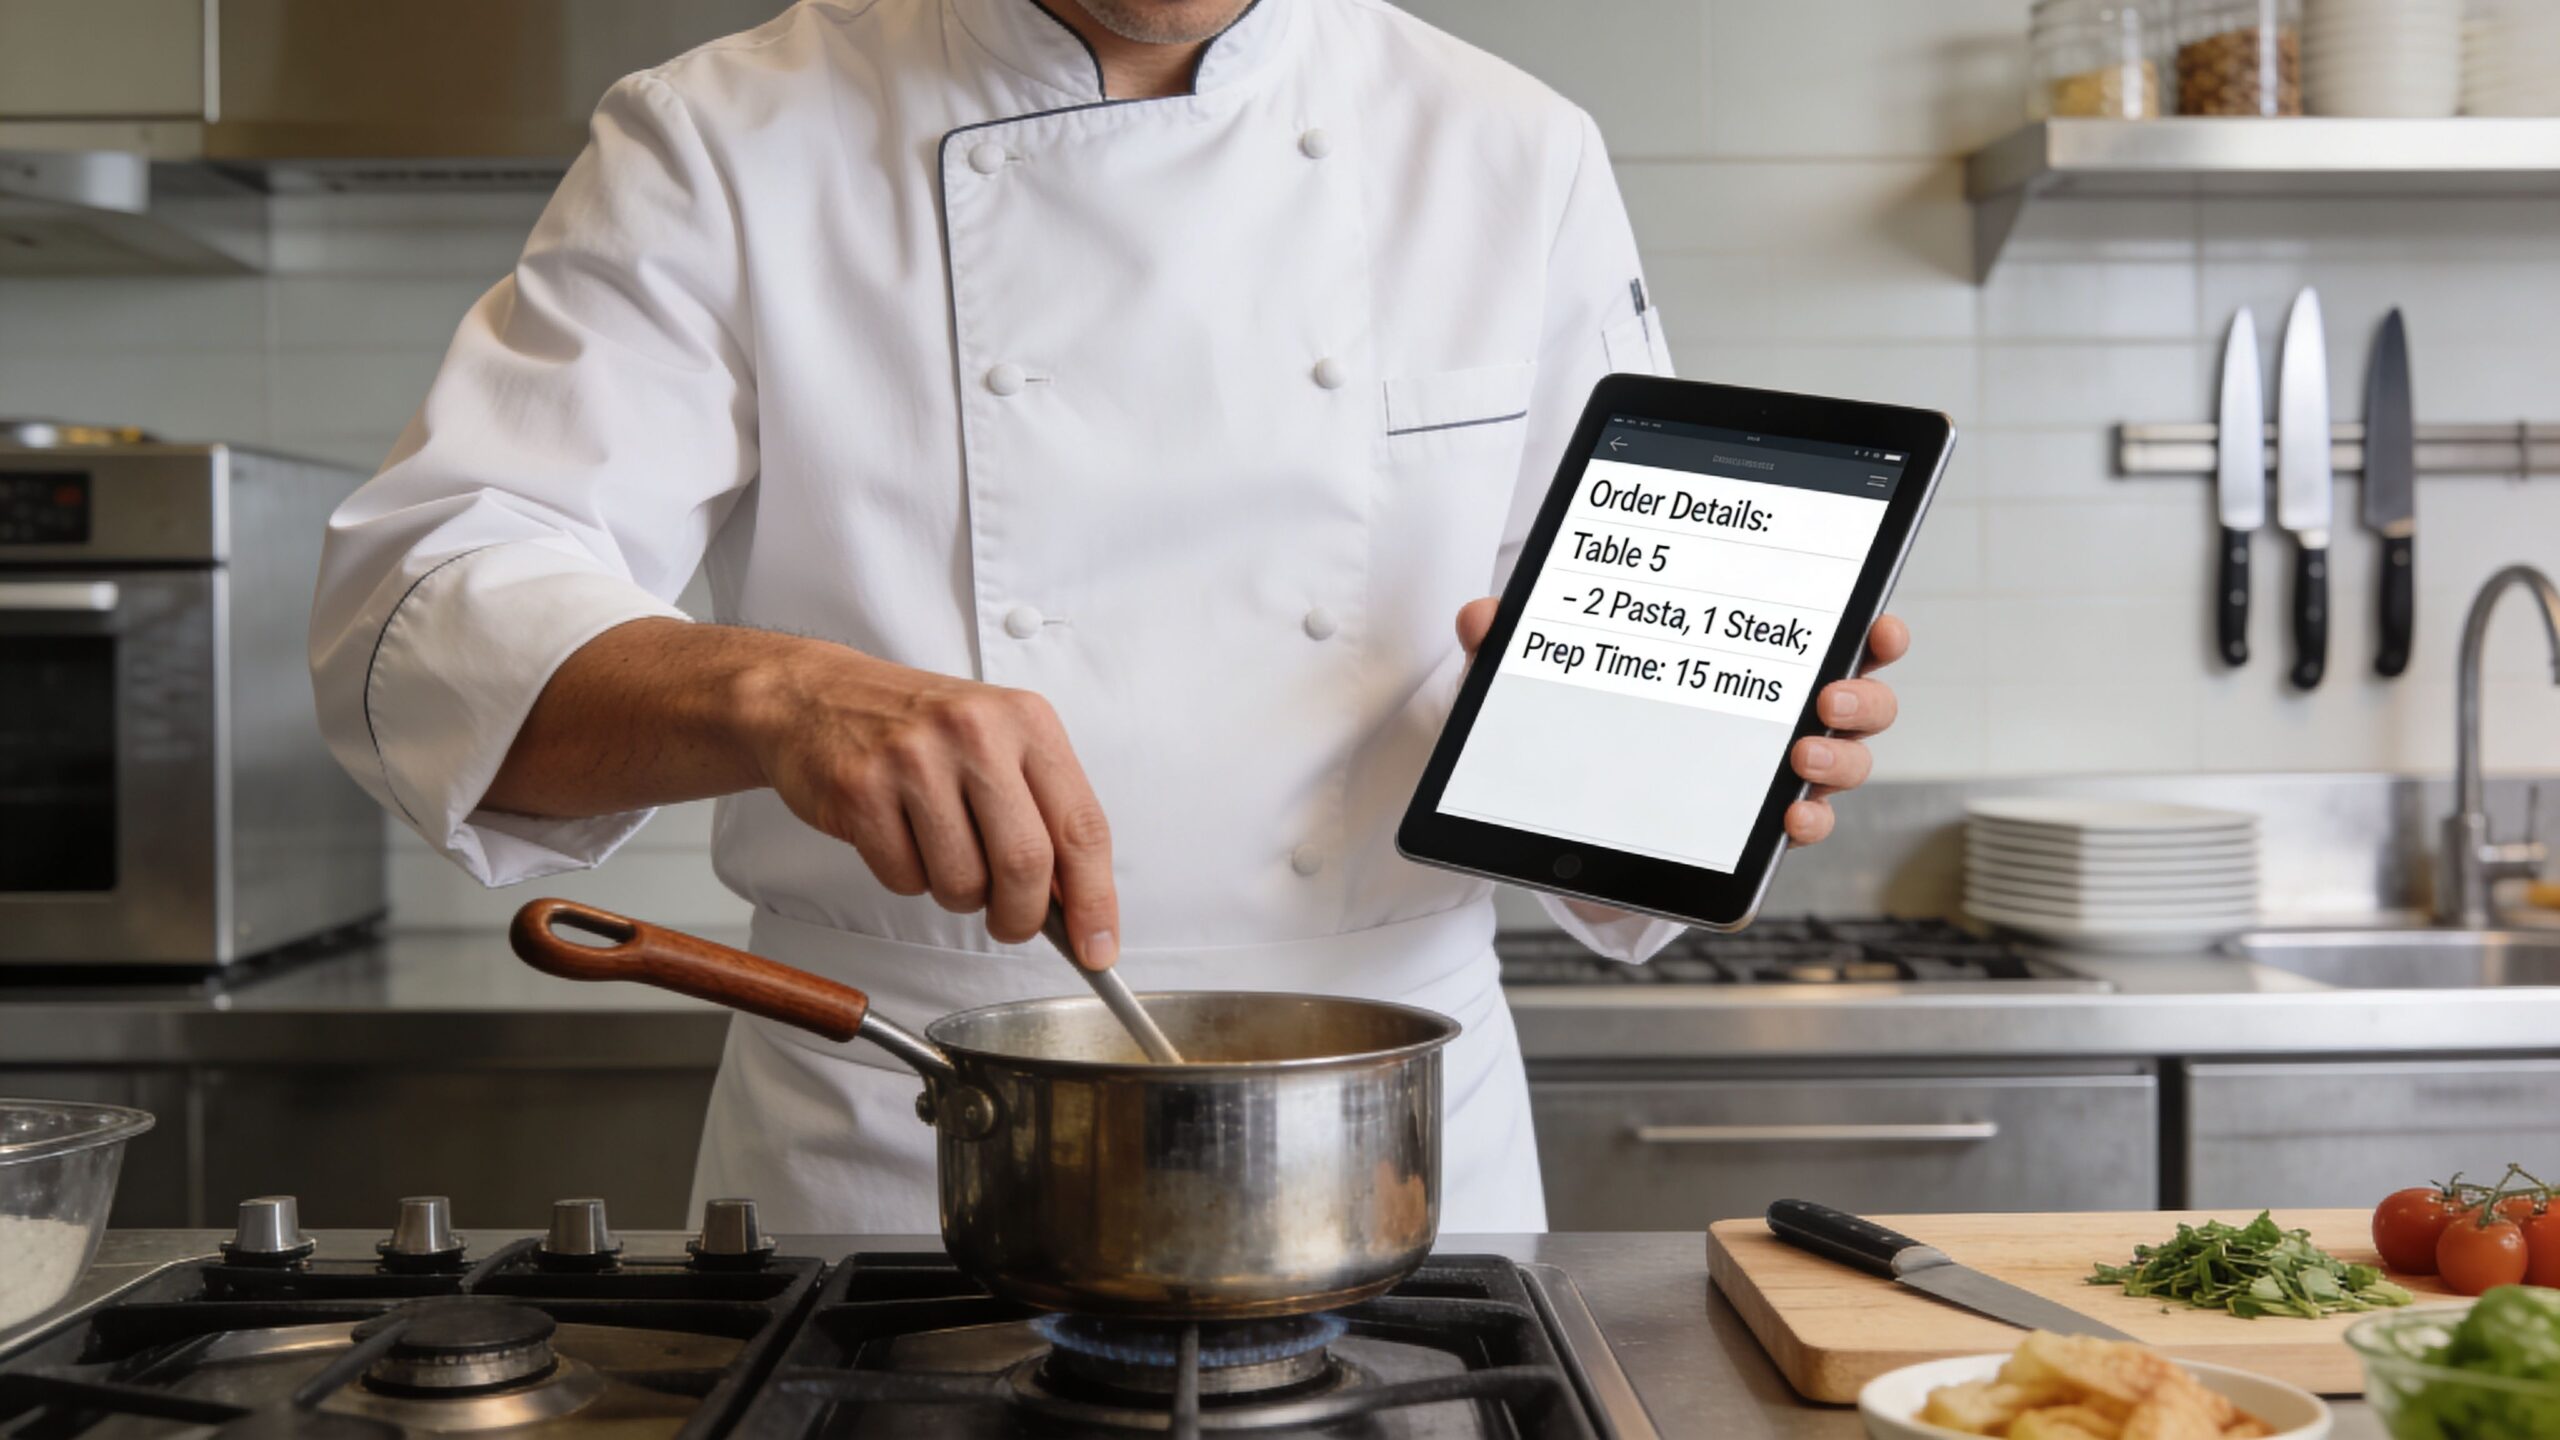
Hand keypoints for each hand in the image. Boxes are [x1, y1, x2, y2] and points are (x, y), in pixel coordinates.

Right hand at [736, 644, 1120, 968]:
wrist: (815, 696)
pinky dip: (907, 878)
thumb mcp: (997, 742)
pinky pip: (904, 879)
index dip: (1095, 900)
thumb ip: (1042, 812)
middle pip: (1025, 864)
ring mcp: (914, 759)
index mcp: (1025, 720)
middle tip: (1011, 923)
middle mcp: (975, 732)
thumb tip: (1076, 904)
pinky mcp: (861, 789)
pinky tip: (898, 836)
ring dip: (958, 895)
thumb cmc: (917, 728)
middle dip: (1022, 916)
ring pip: (962, 883)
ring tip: (941, 853)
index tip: (1098, 948)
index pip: (1082, 827)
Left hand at [1454, 599, 1908, 846]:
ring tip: (1801, 758)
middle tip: (1831, 695)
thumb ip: (1511, 647)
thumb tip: (1482, 615)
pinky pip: (1802, 830)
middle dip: (1863, 696)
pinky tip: (1791, 821)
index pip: (1825, 635)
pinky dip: (1809, 826)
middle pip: (1858, 702)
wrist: (1562, 815)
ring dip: (1839, 761)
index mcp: (1746, 666)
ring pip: (1842, 766)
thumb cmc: (1578, 728)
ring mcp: (1769, 778)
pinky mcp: (1749, 834)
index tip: (1875, 620)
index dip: (1865, 629)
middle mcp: (1775, 719)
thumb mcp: (1536, 681)